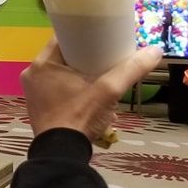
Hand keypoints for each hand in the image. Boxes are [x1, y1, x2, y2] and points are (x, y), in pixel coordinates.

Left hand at [21, 39, 161, 139]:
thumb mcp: (108, 91)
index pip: (62, 37)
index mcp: (41, 64)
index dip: (83, 34)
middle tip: (107, 57)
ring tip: (102, 76)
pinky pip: (56, 87)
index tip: (102, 35)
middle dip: (85, 56)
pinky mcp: (38, 105)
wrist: (62, 152)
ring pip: (61, 73)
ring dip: (80, 74)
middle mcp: (32, 74)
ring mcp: (33, 91)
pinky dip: (72, 87)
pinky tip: (89, 93)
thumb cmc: (80, 117)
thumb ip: (130, 70)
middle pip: (63, 55)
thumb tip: (155, 51)